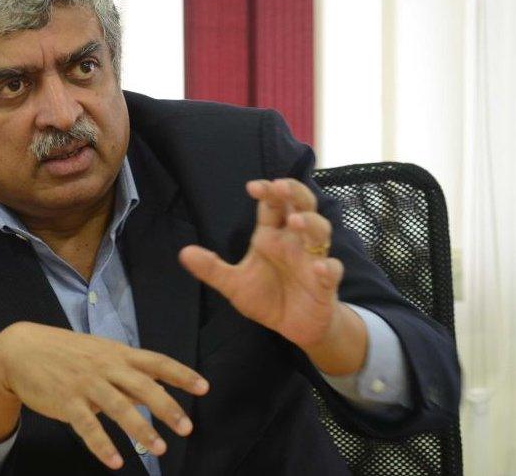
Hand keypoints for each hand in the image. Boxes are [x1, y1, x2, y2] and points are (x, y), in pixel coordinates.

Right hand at [0, 321, 208, 469]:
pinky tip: (115, 462)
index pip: (156, 362)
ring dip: (141, 430)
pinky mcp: (66, 401)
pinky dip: (102, 445)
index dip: (181, 374)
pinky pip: (87, 427)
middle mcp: (105, 367)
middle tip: (187, 427)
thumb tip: (155, 388)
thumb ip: (126, 371)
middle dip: (167, 407)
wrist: (20, 351)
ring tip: (159, 449)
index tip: (204, 387)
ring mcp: (85, 384)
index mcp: (116, 354)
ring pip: (119, 408)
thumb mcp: (99, 353)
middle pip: (143, 387)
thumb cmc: (65, 353)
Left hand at [178, 178, 349, 351]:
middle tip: (280, 187)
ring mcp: (312, 259)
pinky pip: (332, 271)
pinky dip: (328, 267)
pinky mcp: (325, 284)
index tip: (252, 186)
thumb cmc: (267, 298)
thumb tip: (183, 253)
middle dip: (294, 193)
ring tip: (295, 221)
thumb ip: (211, 268)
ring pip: (320, 231)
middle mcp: (294, 242)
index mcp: (272, 236)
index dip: (267, 191)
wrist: (294, 327)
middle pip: (301, 206)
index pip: (272, 205)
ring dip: (310, 223)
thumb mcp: (234, 284)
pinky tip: (319, 267)